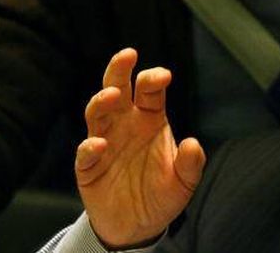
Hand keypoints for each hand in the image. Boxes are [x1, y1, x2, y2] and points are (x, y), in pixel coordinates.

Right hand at [75, 48, 205, 247]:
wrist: (138, 225)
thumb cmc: (161, 194)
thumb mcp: (184, 182)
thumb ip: (191, 164)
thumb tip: (193, 143)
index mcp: (150, 120)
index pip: (150, 91)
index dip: (154, 79)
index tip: (163, 76)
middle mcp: (125, 125)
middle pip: (118, 88)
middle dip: (119, 70)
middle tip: (127, 55)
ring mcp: (105, 142)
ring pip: (97, 113)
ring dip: (102, 101)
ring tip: (113, 96)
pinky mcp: (88, 166)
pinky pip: (86, 152)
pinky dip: (90, 146)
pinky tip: (100, 145)